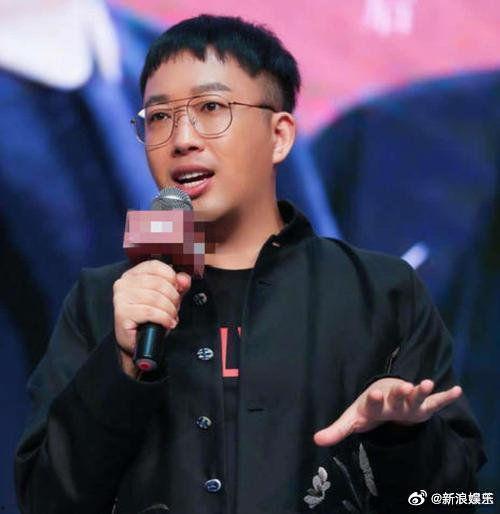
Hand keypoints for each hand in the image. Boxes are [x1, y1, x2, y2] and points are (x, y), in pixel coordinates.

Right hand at [113, 260, 190, 377]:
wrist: (137, 341)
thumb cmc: (150, 317)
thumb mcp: (167, 297)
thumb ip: (177, 285)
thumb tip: (184, 279)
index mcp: (133, 274)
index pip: (155, 266)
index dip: (171, 277)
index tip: (178, 289)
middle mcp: (124, 283)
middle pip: (158, 283)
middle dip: (173, 297)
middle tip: (175, 308)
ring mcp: (121, 298)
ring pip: (156, 298)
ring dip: (169, 310)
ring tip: (171, 317)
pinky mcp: (122, 313)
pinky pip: (150, 312)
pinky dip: (164, 318)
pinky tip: (167, 323)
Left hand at [314, 378, 461, 446]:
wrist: (384, 395)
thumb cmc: (368, 409)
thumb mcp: (352, 420)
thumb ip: (337, 430)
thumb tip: (316, 440)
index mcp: (374, 403)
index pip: (373, 402)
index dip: (374, 399)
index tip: (375, 393)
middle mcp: (392, 400)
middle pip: (396, 396)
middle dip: (401, 392)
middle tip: (406, 387)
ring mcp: (408, 403)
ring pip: (416, 396)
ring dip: (421, 390)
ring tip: (428, 383)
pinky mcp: (422, 407)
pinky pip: (435, 402)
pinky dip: (445, 397)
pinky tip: (456, 390)